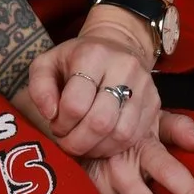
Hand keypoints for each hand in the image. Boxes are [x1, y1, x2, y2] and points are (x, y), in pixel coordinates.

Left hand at [36, 14, 162, 161]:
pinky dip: (114, 148)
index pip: (75, 103)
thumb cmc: (76, 59)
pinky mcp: (154, 102)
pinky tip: (100, 143)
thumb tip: (50, 115)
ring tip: (83, 144)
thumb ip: (39, 87)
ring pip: (121, 134)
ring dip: (97, 148)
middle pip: (100, 122)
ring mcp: (143, 85)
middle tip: (67, 142)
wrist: (116, 45)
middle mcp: (123, 67)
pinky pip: (135, 137)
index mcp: (93, 55)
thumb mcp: (47, 64)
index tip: (56, 124)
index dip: (61, 123)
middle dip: (78, 142)